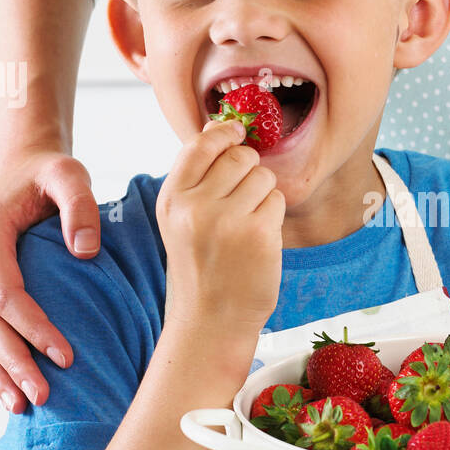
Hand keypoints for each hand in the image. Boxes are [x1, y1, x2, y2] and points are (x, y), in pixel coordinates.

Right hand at [0, 148, 100, 412]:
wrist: (23, 169)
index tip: (66, 356)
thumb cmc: (50, 174)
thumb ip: (80, 206)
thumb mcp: (69, 175)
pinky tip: (11, 392)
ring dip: (0, 373)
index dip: (33, 328)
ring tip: (25, 406)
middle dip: (16, 362)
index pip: (6, 294)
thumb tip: (85, 251)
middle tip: (45, 395)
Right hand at [156, 119, 284, 337]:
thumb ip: (197, 178)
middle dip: (249, 169)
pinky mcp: (258, 234)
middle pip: (239, 156)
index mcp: (172, 199)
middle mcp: (195, 206)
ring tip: (247, 224)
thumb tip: (220, 127)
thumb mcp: (181, 220)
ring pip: (263, 176)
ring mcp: (227, 220)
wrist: (210, 321)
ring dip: (263, 194)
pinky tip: (258, 239)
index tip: (236, 135)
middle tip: (242, 198)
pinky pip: (277, 200)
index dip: (224, 133)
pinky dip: (273, 216)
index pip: (200, 144)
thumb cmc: (202, 266)